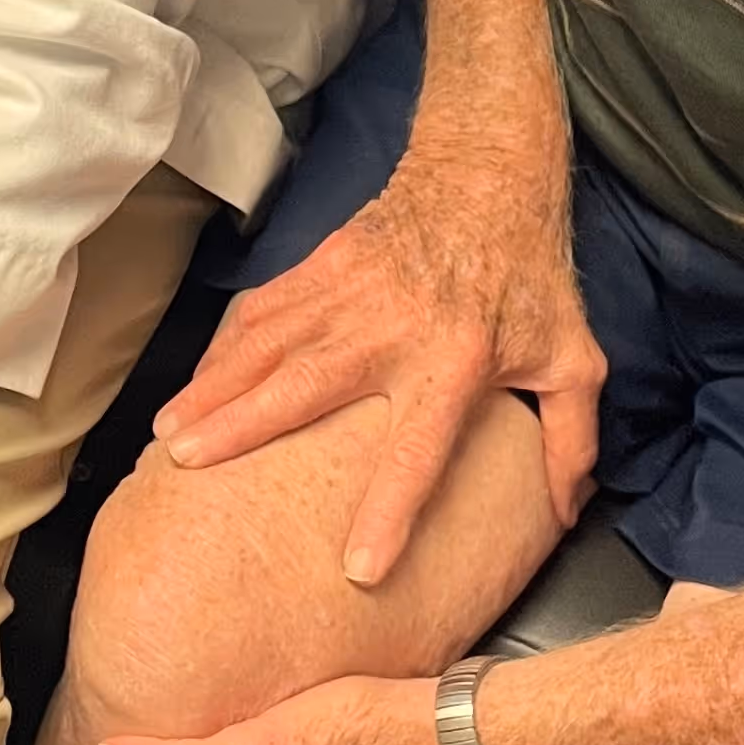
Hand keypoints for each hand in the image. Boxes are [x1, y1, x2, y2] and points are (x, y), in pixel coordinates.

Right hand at [156, 143, 603, 586]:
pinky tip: (194, 382)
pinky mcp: (324, 264)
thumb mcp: (575, 358)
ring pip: (269, 346)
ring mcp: (350, 292)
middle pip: (307, 387)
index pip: (419, 452)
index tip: (357, 569)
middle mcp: (394, 330)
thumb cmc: (530, 277)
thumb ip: (572, 439)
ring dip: (215, 388)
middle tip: (190, 464)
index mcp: (456, 364)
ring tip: (168, 434)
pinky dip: (224, 347)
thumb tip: (569, 515)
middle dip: (244, 426)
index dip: (389, 512)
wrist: (487, 175)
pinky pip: (265, 310)